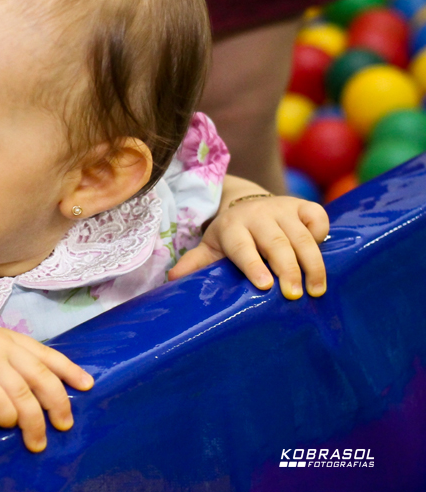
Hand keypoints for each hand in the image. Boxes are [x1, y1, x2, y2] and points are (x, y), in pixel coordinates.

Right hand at [0, 327, 92, 451]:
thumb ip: (6, 365)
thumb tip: (40, 392)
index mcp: (4, 337)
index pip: (46, 354)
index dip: (69, 371)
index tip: (87, 386)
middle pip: (41, 376)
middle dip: (58, 403)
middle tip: (64, 425)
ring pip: (24, 394)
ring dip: (35, 422)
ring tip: (37, 442)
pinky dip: (7, 417)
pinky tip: (7, 426)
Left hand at [168, 196, 328, 298]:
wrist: (248, 204)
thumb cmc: (231, 236)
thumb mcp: (211, 248)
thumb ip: (196, 263)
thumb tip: (173, 281)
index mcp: (232, 227)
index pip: (241, 247)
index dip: (252, 265)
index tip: (264, 285)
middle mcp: (257, 215)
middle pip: (276, 243)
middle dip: (288, 269)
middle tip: (295, 295)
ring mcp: (282, 208)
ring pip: (301, 236)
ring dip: (311, 263)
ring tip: (316, 289)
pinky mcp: (303, 205)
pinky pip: (318, 217)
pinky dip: (322, 234)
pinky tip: (325, 255)